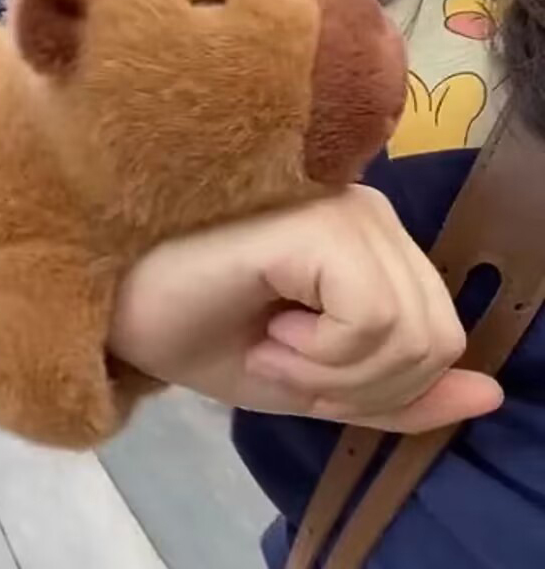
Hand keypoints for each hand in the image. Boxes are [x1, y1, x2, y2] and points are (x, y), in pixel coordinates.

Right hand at [110, 185, 502, 432]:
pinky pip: (375, 320)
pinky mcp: (322, 222)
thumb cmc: (196, 328)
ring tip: (269, 340)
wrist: (114, 302)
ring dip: (334, 370)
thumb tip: (491, 397)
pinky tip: (268, 327)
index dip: (372, 387)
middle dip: (358, 383)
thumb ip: (396, 394)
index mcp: (372, 242)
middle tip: (280, 356)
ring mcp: (349, 210)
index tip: (290, 365)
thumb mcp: (308, 382)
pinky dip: (323, 353)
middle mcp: (372, 212)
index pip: (439, 337)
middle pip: (438, 337)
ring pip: (415, 334)